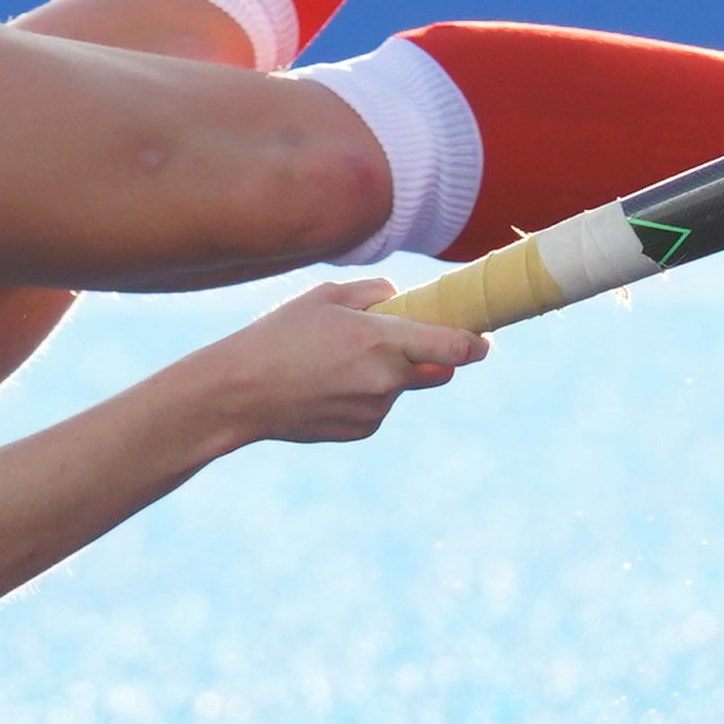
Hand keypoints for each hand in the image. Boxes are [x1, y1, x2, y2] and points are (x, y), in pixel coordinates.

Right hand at [215, 278, 490, 445]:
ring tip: (338, 361)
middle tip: (411, 341)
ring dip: (390, 373)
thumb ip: (377, 292)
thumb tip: (404, 300)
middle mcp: (386, 380)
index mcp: (382, 341)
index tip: (484, 337)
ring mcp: (375, 410)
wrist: (239, 393)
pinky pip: (380, 406)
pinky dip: (368, 394)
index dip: (477, 343)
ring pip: (404, 387)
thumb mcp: (327, 296)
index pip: (455, 348)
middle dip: (436, 356)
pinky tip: (329, 385)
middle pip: (439, 370)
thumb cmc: (280, 336)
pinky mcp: (362, 430)